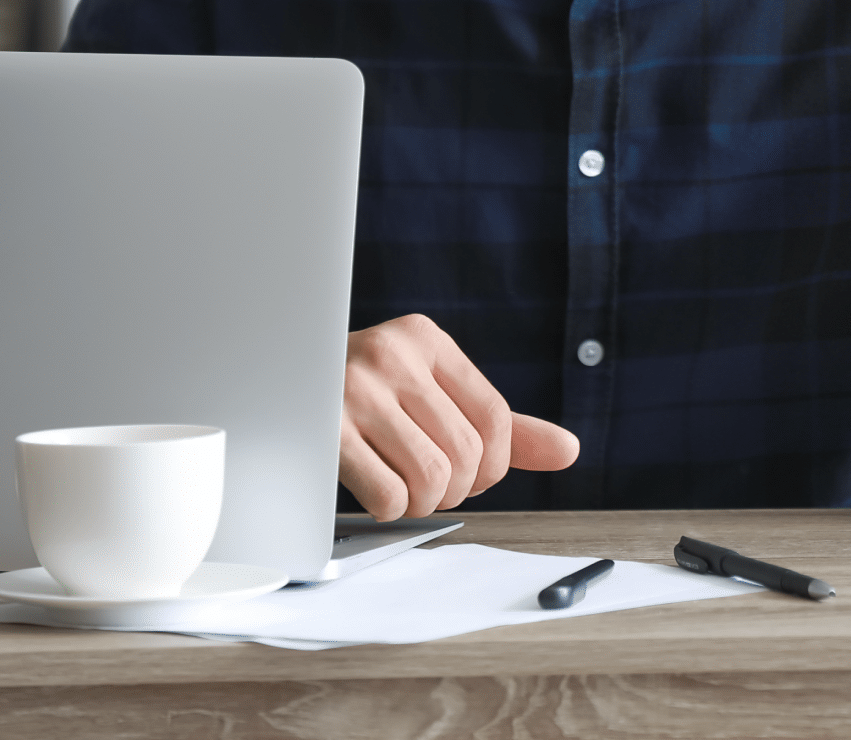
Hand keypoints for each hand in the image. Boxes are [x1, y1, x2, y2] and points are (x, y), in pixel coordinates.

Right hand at [339, 314, 579, 520]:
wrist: (280, 385)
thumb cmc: (366, 397)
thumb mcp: (432, 393)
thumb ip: (501, 424)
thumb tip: (570, 451)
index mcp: (425, 339)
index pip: (495, 418)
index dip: (494, 465)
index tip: (473, 475)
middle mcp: (392, 354)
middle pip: (465, 452)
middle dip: (456, 487)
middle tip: (430, 484)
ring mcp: (354, 388)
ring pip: (431, 477)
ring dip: (423, 502)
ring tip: (403, 488)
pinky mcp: (323, 430)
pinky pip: (388, 495)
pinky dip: (390, 510)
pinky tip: (373, 490)